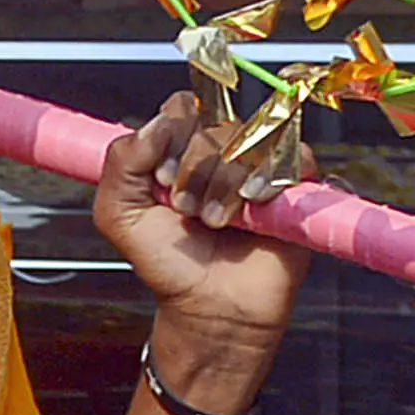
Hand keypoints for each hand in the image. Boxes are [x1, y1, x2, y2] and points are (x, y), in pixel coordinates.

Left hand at [95, 89, 308, 364]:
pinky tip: (250, 205)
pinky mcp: (296, 187)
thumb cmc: (168, 262)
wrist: (209, 307)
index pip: (183, 107)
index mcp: (180, 149)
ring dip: (226, 180)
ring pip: (252, 138)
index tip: (161, 179)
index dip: (172, 136)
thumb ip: (121, 162)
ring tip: (215, 220)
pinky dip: (268, 178)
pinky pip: (295, 156)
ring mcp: (260, 166)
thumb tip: (154, 124)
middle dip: (195, 168)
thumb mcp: (118, 214)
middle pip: (216, 122)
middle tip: (187, 209)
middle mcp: (222, 152)